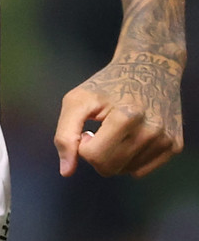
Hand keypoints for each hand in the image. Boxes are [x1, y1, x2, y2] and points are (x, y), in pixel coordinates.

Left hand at [55, 52, 183, 176]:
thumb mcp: (77, 100)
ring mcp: (166, 139)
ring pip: (125, 171)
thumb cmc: (107, 85)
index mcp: (127, 116)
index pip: (94, 157)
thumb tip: (66, 172)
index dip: (83, 146)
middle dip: (96, 155)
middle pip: (109, 168)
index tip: (88, 131)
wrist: (150, 68)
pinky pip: (141, 170)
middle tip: (100, 132)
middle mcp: (151, 130)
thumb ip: (65, 135)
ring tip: (117, 131)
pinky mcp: (174, 145)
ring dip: (114, 156)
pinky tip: (131, 137)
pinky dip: (130, 159)